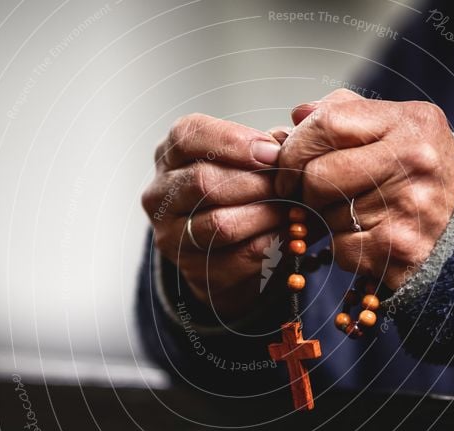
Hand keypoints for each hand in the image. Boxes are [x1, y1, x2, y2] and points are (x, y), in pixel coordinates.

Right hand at [141, 114, 285, 319]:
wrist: (224, 250)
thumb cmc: (237, 190)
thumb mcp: (243, 158)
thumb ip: (264, 145)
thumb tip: (286, 140)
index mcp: (170, 155)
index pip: (189, 136)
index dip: (234, 141)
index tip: (273, 152)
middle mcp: (160, 195)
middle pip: (203, 182)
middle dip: (255, 183)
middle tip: (289, 185)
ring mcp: (172, 237)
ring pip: (220, 223)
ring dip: (266, 215)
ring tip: (292, 210)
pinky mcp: (194, 271)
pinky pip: (238, 257)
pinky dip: (271, 244)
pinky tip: (289, 234)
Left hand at [276, 89, 453, 291]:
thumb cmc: (422, 171)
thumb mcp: (397, 127)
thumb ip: (346, 113)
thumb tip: (297, 114)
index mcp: (409, 122)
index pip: (327, 123)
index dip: (295, 147)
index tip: (289, 164)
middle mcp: (413, 161)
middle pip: (318, 176)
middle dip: (307, 188)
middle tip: (319, 193)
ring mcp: (407, 208)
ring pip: (326, 216)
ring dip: (328, 219)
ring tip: (360, 213)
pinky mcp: (399, 250)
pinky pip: (339, 248)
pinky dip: (344, 247)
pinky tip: (370, 237)